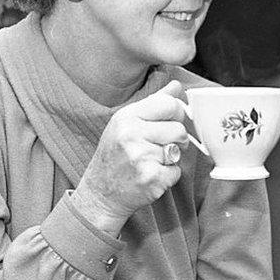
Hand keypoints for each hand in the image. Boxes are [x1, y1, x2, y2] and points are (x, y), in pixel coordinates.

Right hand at [72, 81, 191, 234]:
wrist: (100, 193)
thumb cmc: (115, 155)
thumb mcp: (127, 123)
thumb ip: (154, 103)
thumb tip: (176, 86)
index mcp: (126, 117)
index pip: (168, 104)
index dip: (177, 113)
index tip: (171, 121)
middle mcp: (131, 134)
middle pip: (178, 128)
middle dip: (176, 139)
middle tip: (160, 146)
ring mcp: (141, 157)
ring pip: (179, 150)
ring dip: (171, 158)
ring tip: (152, 161)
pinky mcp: (151, 179)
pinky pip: (176, 171)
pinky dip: (169, 176)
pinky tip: (151, 175)